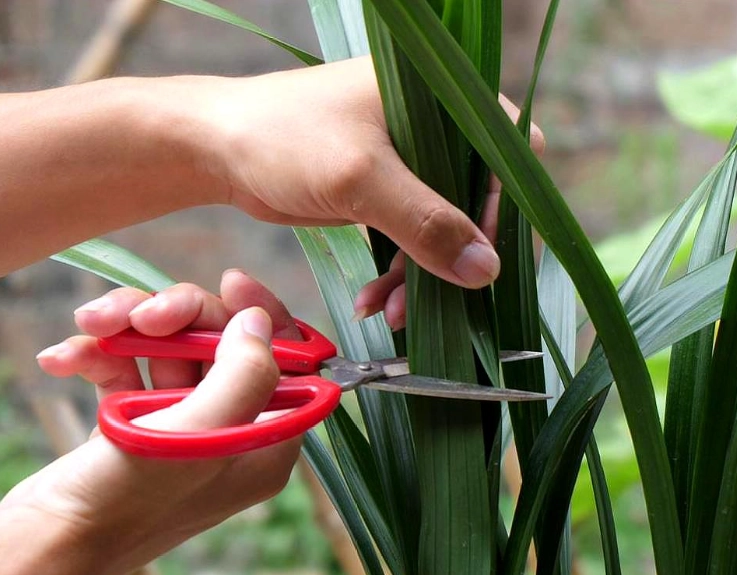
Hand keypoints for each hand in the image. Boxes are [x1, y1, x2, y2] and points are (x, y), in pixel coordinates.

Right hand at [0, 271, 301, 574]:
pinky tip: (65, 359)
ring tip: (93, 325)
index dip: (265, 316)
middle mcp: (231, 431)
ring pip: (170, 349)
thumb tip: (260, 322)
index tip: (231, 283)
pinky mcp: (134, 424)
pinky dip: (97, 356)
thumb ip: (244, 374)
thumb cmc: (127, 502)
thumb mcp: (199, 435)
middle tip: (143, 314)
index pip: (289, 361)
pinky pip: (127, 369)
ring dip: (130, 329)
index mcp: (267, 442)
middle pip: (223, 344)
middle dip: (179, 318)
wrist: (44, 545)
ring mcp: (181, 427)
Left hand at [190, 56, 543, 327]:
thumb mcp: (360, 179)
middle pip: (481, 200)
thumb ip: (426, 223)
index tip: (481, 258)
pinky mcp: (390, 187)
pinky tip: (375, 301)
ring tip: (392, 312)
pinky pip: (415, 237)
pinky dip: (400, 273)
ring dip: (425, 275)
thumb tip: (486, 271)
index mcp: (444, 96)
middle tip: (433, 300)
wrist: (217, 147)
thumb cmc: (284, 138)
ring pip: (447, 227)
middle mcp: (438, 123)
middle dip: (454, 257)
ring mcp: (414, 158)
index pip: (510, 154)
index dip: (505, 209)